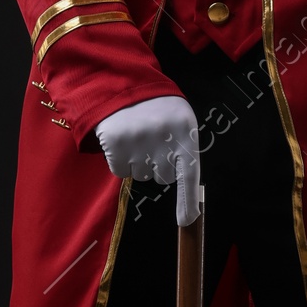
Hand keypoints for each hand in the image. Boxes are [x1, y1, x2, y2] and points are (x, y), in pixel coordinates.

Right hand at [94, 94, 201, 227]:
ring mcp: (138, 143)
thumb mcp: (180, 122)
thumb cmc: (158, 109)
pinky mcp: (116, 145)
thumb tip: (190, 199)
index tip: (186, 221)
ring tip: (138, 137)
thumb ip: (185, 151)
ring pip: (142, 176)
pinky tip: (124, 140)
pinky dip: (121, 160)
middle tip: (154, 142)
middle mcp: (163, 139)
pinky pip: (121, 171)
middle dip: (160, 166)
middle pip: (164, 177)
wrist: (122, 85)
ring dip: (140, 162)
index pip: (189, 173)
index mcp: (185, 132)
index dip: (187, 201)